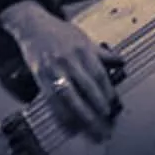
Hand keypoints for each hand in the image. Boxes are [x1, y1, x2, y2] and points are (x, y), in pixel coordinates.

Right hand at [0, 0, 123, 139]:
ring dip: (81, 115)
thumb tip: (120, 61)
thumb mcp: (83, 38)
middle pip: (86, 87)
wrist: (34, 26)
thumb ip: (101, 53)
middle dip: (97, 106)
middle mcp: (69, 60)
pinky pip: (51, 100)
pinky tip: (68, 125)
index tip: (113, 105)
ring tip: (90, 129)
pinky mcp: (40, 77)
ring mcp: (54, 69)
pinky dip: (60, 114)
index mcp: (83, 50)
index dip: (107, 91)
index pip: (99, 74)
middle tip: (106, 121)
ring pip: (69, 96)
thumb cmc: (60, 32)